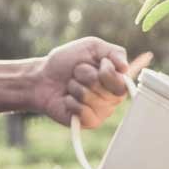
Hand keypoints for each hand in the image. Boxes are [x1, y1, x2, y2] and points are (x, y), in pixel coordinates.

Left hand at [30, 37, 152, 127]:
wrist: (42, 78)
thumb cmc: (67, 61)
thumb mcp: (92, 46)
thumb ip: (114, 52)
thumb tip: (126, 67)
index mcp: (118, 79)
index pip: (121, 81)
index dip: (106, 71)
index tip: (98, 63)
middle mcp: (113, 97)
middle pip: (104, 89)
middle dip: (85, 76)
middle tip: (77, 74)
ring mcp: (102, 111)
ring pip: (91, 99)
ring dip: (75, 87)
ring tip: (71, 86)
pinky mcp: (89, 122)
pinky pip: (83, 112)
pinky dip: (70, 101)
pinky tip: (67, 99)